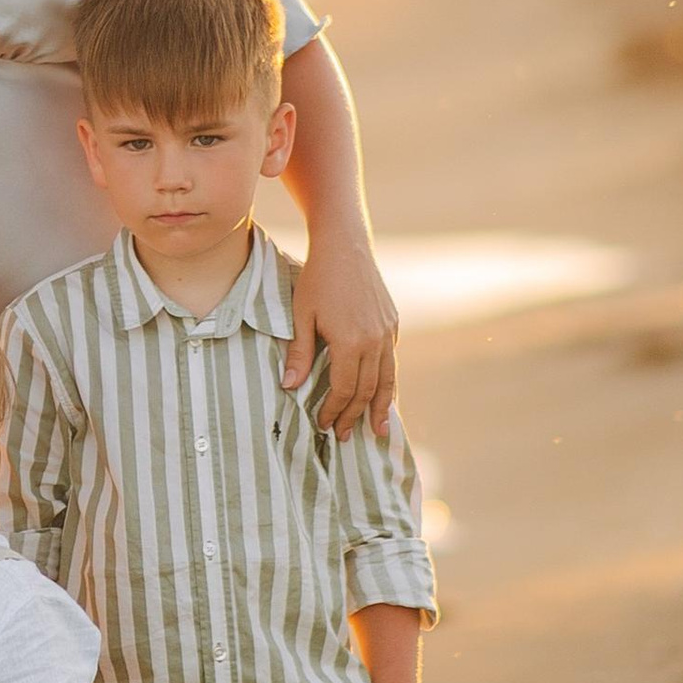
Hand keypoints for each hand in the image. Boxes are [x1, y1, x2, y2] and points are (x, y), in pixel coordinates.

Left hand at [284, 239, 398, 439]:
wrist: (345, 246)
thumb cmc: (317, 279)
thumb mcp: (301, 315)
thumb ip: (299, 352)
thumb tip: (290, 387)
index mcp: (351, 342)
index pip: (344, 389)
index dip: (334, 410)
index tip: (324, 425)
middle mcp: (375, 341)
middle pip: (368, 390)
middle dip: (355, 416)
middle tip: (345, 436)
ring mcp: (387, 332)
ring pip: (387, 379)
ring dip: (381, 407)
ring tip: (378, 430)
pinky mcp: (392, 323)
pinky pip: (391, 361)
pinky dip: (388, 382)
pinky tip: (383, 393)